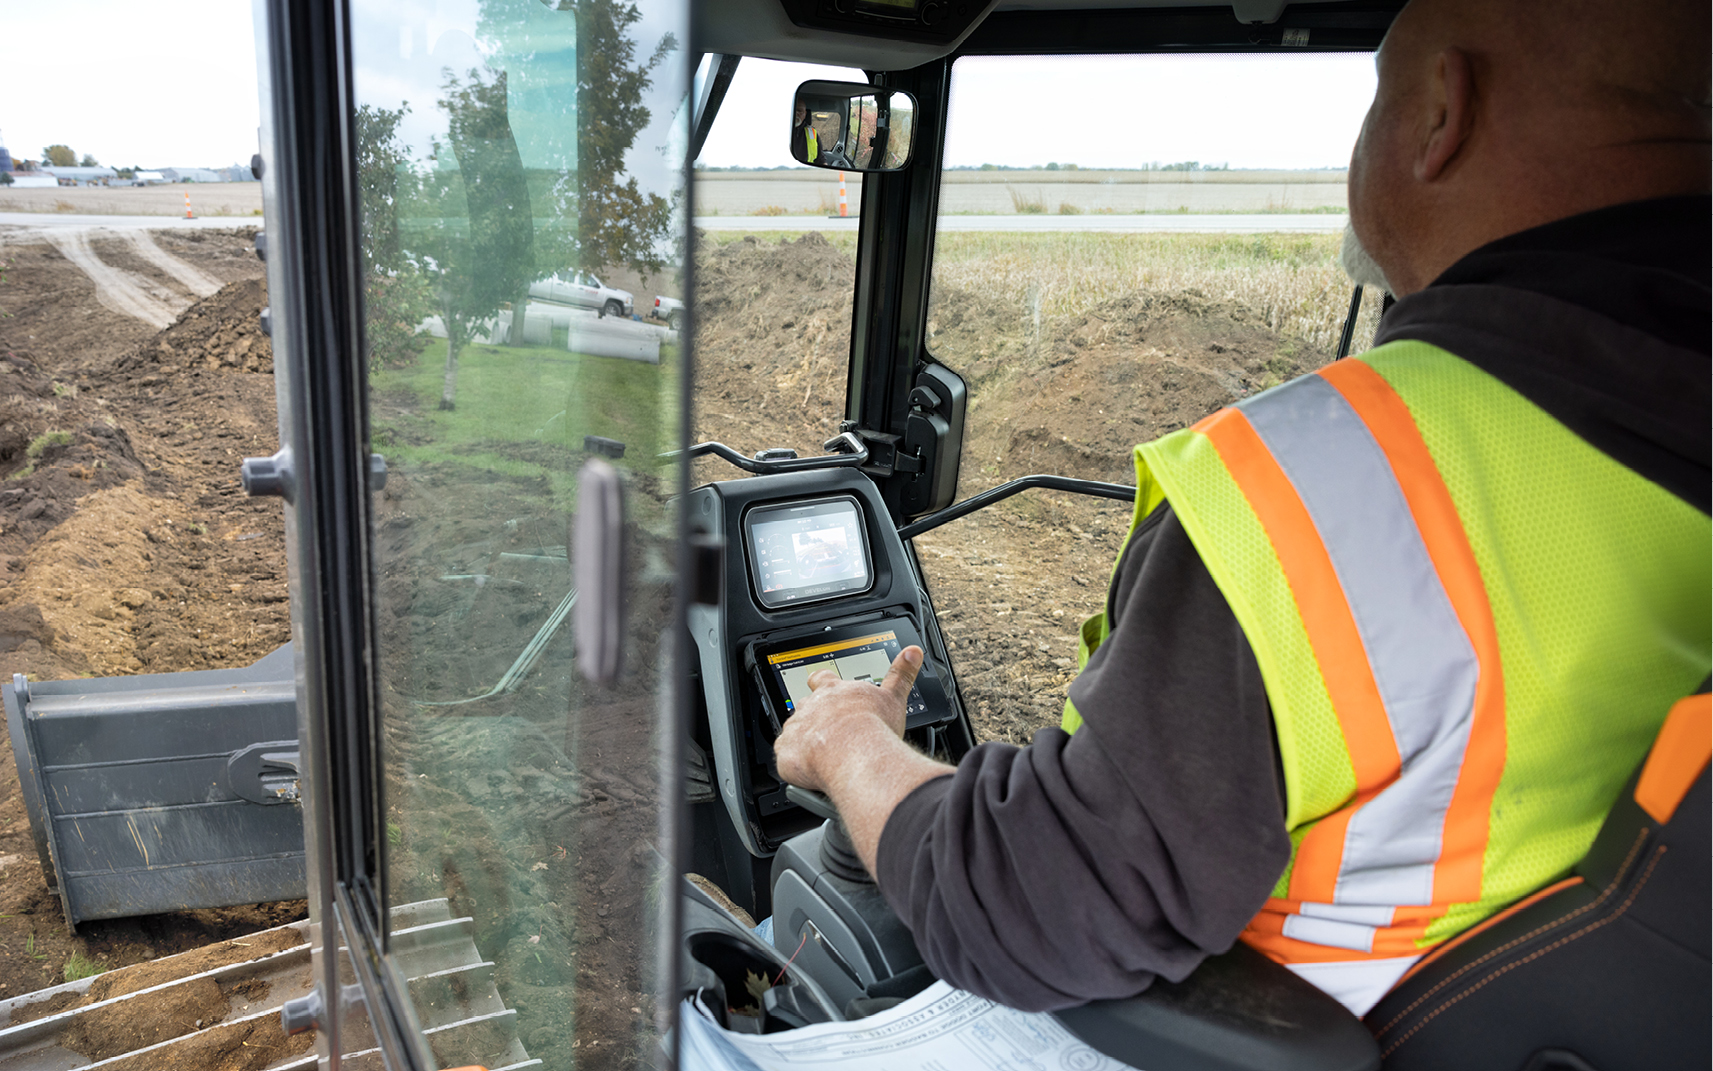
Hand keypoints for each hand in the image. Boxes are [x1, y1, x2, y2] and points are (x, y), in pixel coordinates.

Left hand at [773, 646, 922, 792]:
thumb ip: (901, 673)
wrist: (858, 753)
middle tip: (828, 732)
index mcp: (834, 691)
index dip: (821, 684)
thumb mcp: (894, 696)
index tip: (824, 687)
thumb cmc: (875, 728)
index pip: (822, 679)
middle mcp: (812, 706)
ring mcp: (797, 728)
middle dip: (812, 717)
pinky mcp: (786, 751)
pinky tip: (808, 771)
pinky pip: (784, 756)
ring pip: (793, 731)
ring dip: (803, 741)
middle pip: (804, 706)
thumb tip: (912, 652)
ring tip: (821, 756)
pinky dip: (794, 763)